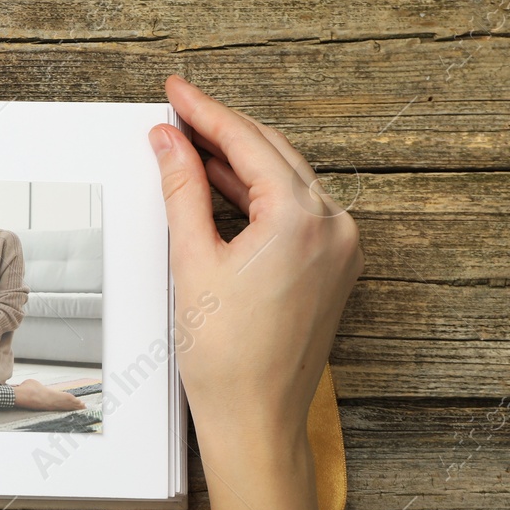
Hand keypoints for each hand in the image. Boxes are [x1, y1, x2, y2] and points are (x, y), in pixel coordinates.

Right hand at [152, 74, 362, 454]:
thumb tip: (169, 143)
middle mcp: (333, 226)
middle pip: (272, 153)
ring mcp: (340, 247)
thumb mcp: (192, 261)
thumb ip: (183, 191)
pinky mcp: (333, 266)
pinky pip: (295, 210)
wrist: (255, 417)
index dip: (205, 112)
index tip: (176, 91)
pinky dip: (258, 194)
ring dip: (239, 160)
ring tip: (190, 146)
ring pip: (286, 179)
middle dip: (222, 130)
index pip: (248, 142)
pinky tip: (224, 188)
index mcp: (302, 219)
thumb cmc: (227, 358)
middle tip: (178, 112)